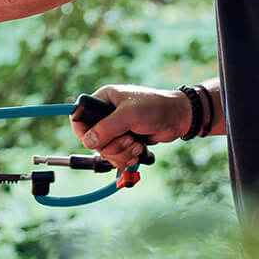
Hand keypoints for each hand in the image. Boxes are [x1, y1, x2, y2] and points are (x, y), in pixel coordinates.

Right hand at [70, 84, 188, 170]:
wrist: (178, 117)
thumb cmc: (155, 107)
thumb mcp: (129, 115)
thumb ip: (107, 127)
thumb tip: (88, 142)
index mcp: (103, 100)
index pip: (79, 118)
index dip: (83, 133)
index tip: (94, 142)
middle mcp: (106, 115)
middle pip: (93, 141)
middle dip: (112, 146)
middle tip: (129, 139)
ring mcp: (116, 129)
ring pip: (105, 152)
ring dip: (122, 153)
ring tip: (136, 145)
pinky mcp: (125, 141)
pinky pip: (116, 157)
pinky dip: (126, 158)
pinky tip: (138, 151)